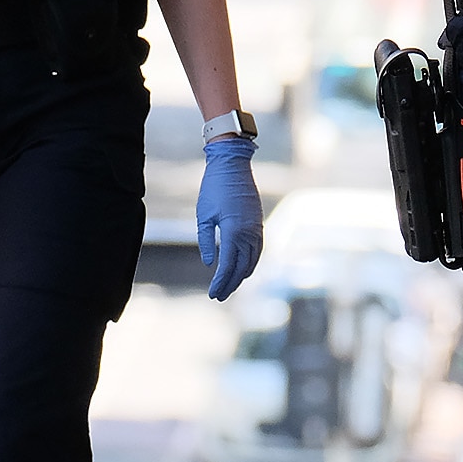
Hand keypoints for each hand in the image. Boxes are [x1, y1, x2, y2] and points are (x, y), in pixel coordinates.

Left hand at [197, 136, 263, 301]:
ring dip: (241, 276)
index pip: (228, 266)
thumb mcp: (203, 215)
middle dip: (230, 284)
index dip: (221, 282)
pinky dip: (250, 263)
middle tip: (219, 296)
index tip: (213, 294)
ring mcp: (257, 228)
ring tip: (230, 286)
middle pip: (241, 268)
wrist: (232, 165)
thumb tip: (211, 264)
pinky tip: (243, 268)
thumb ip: (205, 240)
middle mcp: (249, 233)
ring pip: (252, 260)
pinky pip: (257, 250)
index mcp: (234, 232)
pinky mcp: (258, 223)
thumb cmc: (213, 188)